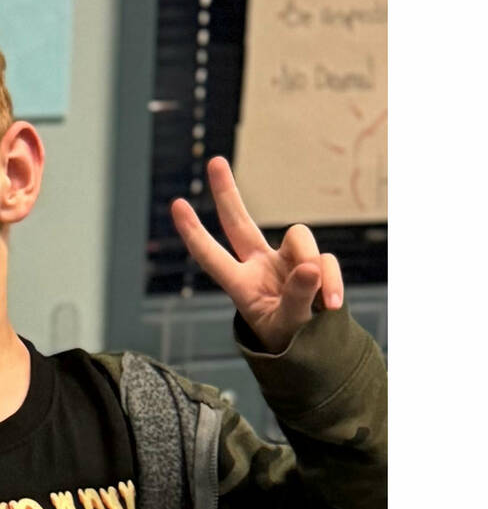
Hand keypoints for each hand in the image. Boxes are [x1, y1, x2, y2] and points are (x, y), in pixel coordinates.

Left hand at [171, 156, 343, 354]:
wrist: (312, 346)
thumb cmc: (287, 340)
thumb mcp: (285, 326)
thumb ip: (296, 298)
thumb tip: (310, 266)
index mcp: (240, 284)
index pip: (213, 256)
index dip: (195, 233)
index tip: (177, 205)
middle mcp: (260, 265)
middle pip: (240, 223)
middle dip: (227, 193)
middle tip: (213, 162)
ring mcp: (288, 260)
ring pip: (301, 239)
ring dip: (314, 269)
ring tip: (320, 303)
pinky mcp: (315, 260)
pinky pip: (326, 261)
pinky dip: (331, 282)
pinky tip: (331, 306)